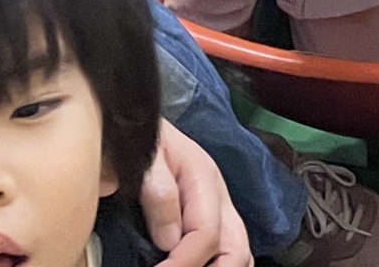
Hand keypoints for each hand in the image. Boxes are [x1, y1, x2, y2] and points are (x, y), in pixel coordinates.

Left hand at [140, 121, 252, 266]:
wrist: (140, 126)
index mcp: (203, 179)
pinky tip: (194, 265)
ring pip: (239, 254)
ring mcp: (219, 211)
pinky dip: (218, 265)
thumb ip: (158, 192)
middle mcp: (219, 199)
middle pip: (237, 251)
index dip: (183, 263)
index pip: (206, 235)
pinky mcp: (212, 220)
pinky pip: (228, 250)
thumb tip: (169, 240)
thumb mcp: (145, 156)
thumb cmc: (142, 140)